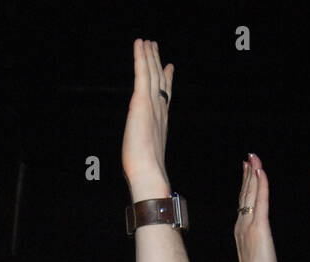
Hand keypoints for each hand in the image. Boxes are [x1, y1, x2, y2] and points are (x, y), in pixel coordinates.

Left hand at [121, 39, 173, 201]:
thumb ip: (148, 151)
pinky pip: (142, 73)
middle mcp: (159, 110)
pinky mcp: (141, 101)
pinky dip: (141, 57)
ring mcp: (152, 104)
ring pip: (152, 73)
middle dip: (157, 63)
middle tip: (155, 47)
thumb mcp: (147, 156)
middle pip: (159, 81)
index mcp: (161, 122)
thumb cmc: (146, 172)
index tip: (169, 68)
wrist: (148, 172)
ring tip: (148, 42)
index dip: (167, 81)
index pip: (164, 96)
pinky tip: (140, 44)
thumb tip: (147, 164)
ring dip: (149, 56)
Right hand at [234, 154, 275, 261]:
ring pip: (250, 194)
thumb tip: (258, 238)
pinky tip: (260, 172)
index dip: (246, 185)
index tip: (248, 169)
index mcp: (241, 230)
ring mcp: (249, 225)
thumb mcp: (256, 254)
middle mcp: (242, 225)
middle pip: (244, 194)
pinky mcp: (259, 228)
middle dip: (247, 174)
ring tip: (253, 159)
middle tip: (249, 157)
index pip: (243, 202)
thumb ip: (255, 242)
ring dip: (253, 174)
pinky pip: (260, 201)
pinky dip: (260, 185)